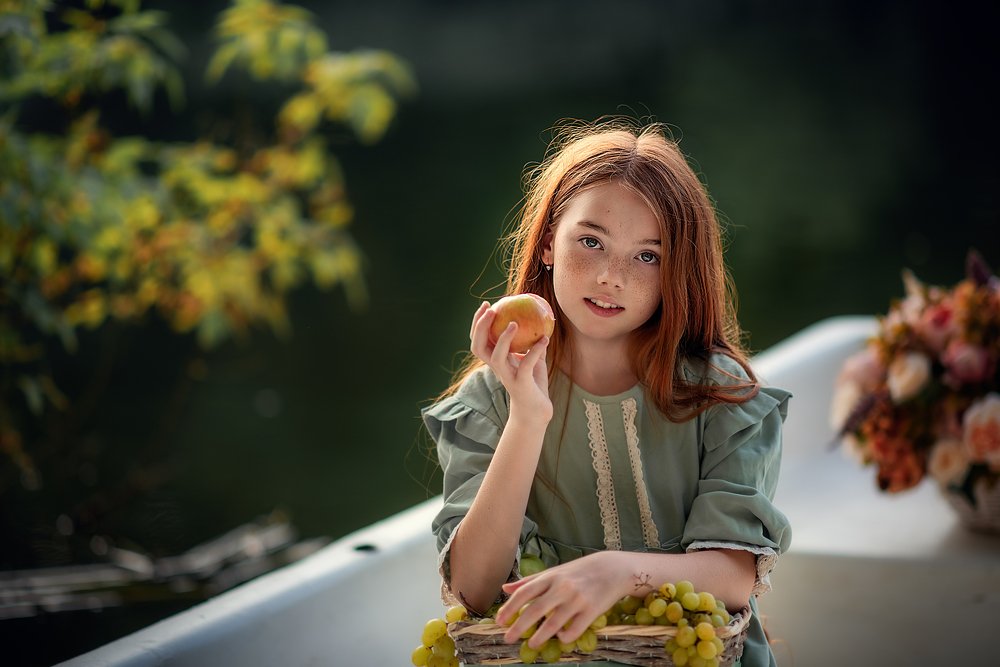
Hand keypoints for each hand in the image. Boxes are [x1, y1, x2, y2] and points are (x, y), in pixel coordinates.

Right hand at [470, 301, 550, 422]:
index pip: (478, 340)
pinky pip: (526, 364)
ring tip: (514, 323)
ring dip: (504, 339)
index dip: (477, 323)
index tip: (487, 305)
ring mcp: (508, 377)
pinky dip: (535, 351)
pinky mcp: (521, 384)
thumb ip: (531, 342)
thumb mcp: (531, 358)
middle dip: (481, 327)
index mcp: (495, 360)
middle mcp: (497, 368)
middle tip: (491, 309)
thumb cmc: (533, 382)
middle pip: (479, 347)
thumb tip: (540, 318)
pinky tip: (545, 339)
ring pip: (497, 357)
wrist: (536, 412)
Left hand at [495, 552, 627, 649]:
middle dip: (519, 626)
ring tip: (531, 645)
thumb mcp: (554, 571)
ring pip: (553, 623)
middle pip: (535, 610)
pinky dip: (564, 637)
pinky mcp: (592, 610)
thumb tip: (505, 588)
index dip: (509, 608)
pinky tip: (560, 638)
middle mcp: (561, 587)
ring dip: (539, 637)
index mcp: (550, 576)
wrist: (613, 568)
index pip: (524, 592)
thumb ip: (530, 581)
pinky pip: (574, 630)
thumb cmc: (580, 571)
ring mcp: (577, 599)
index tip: (499, 621)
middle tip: (508, 638)